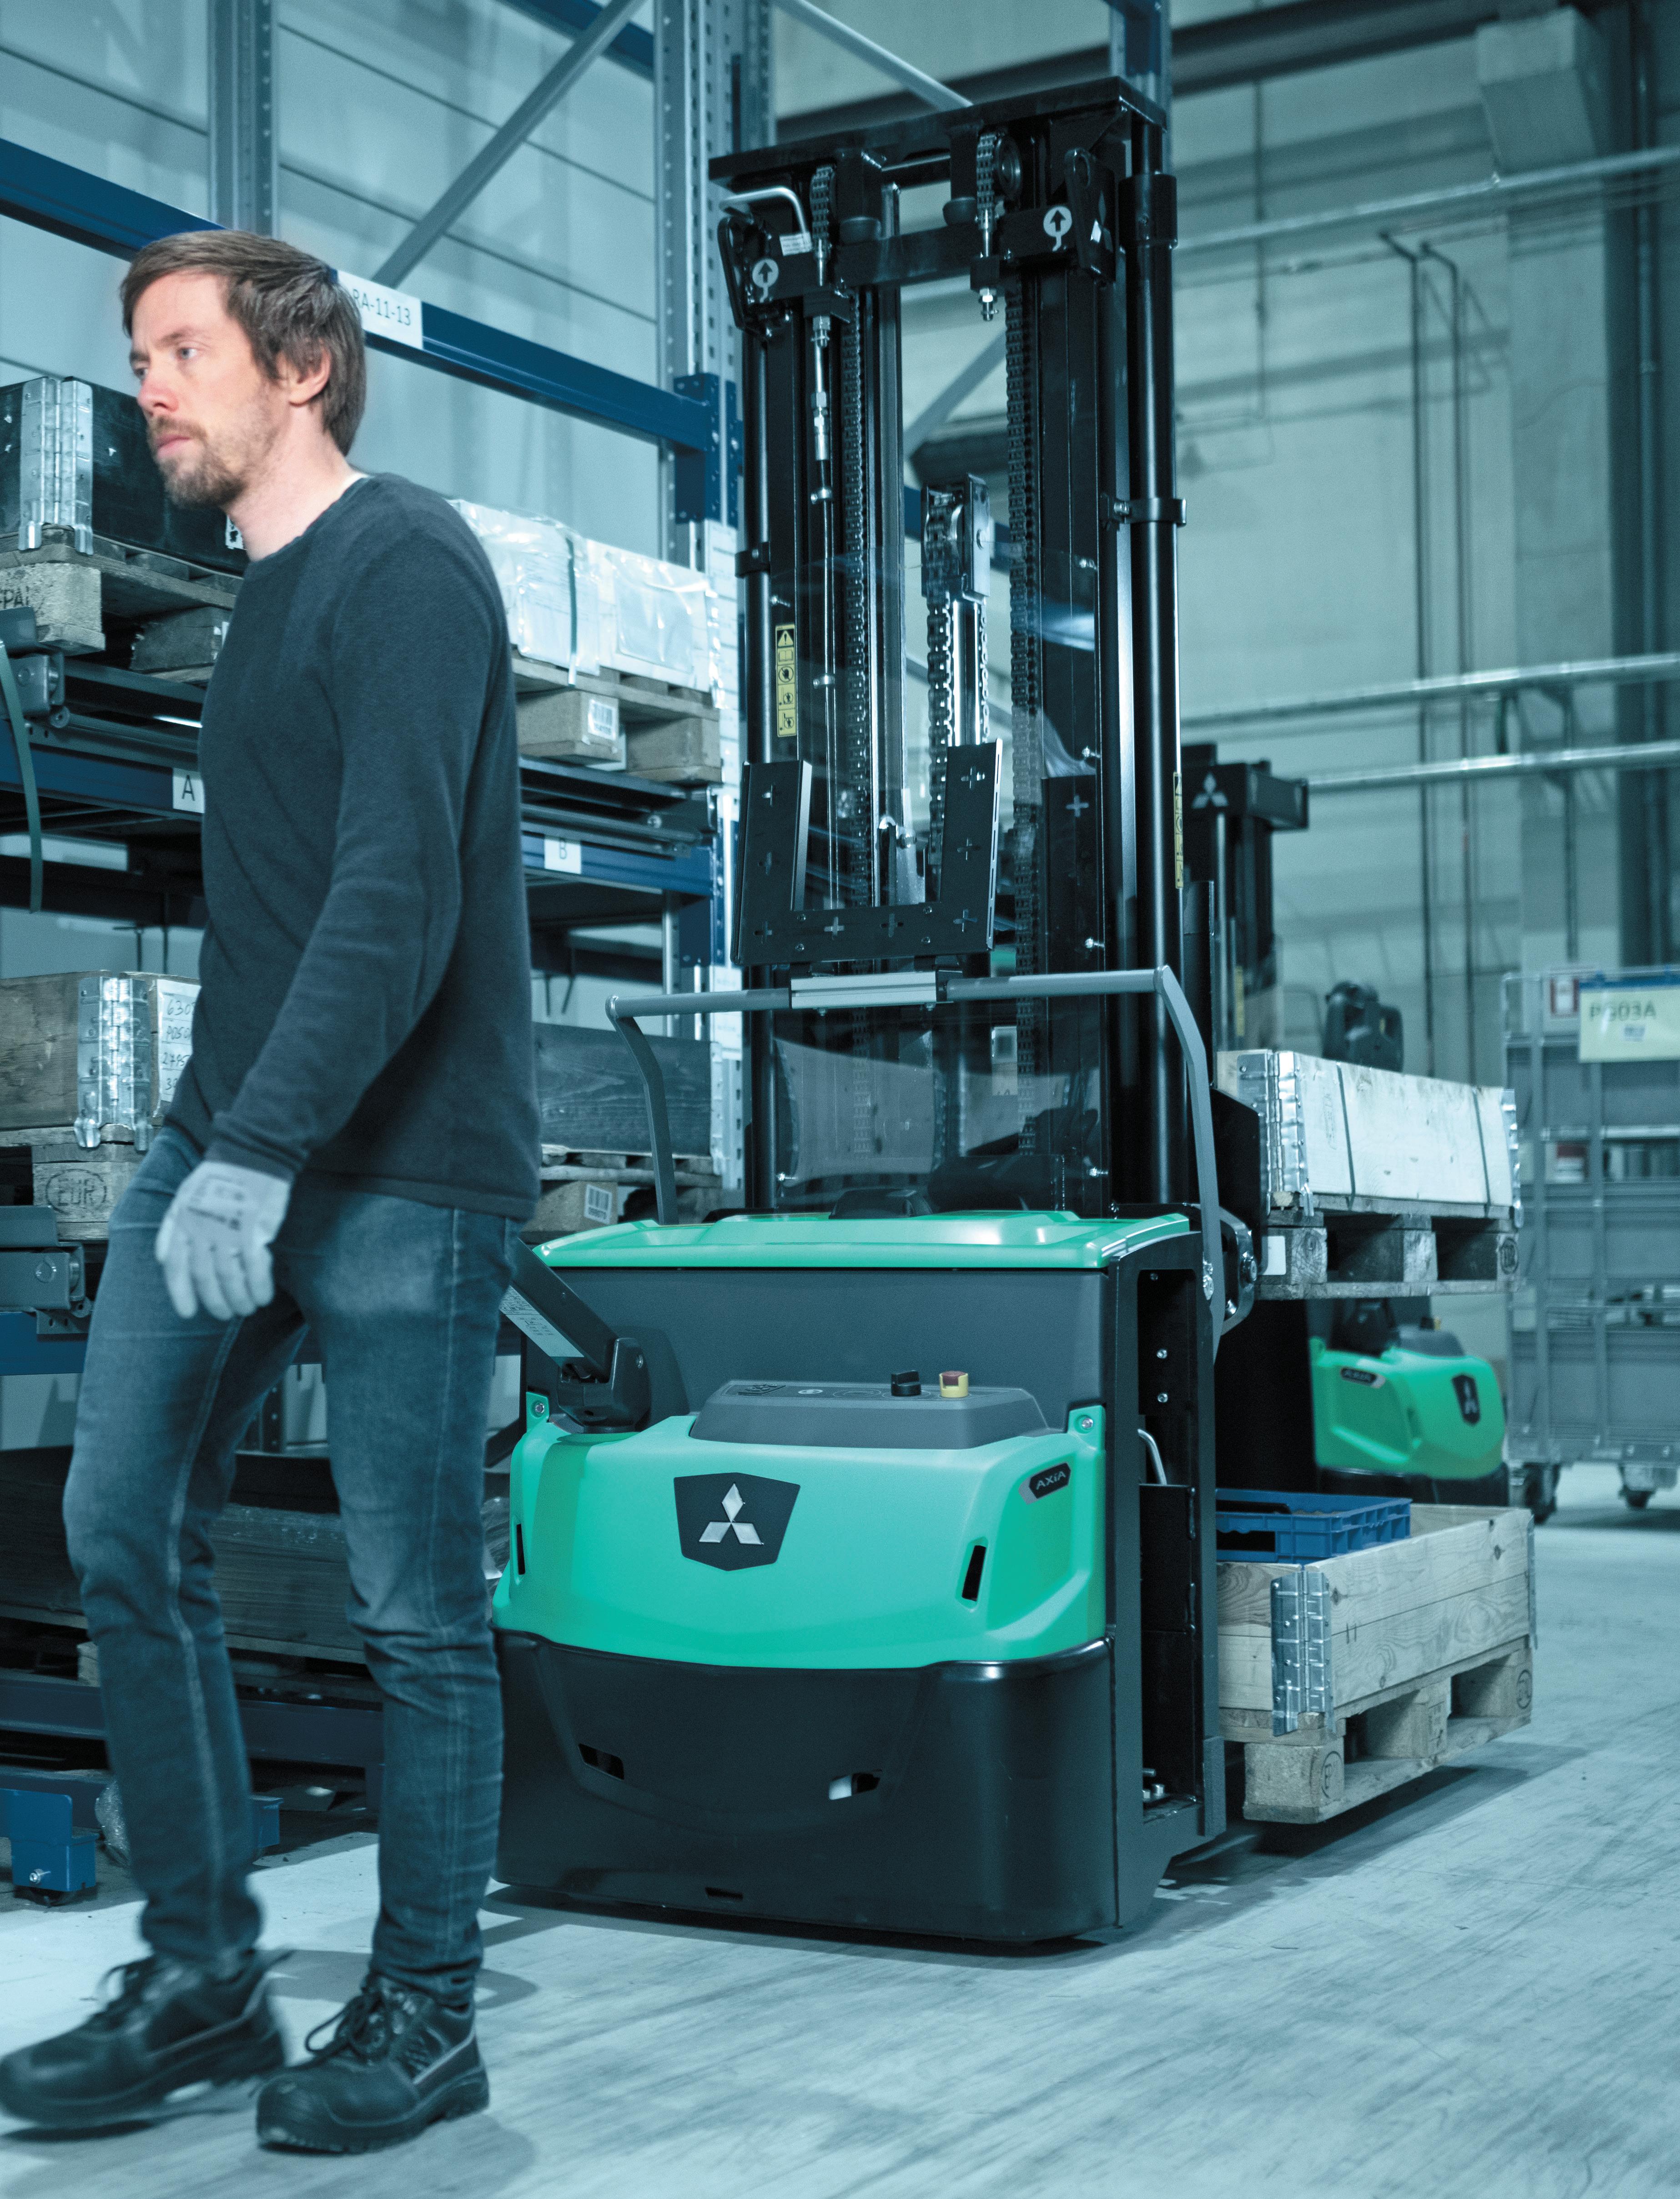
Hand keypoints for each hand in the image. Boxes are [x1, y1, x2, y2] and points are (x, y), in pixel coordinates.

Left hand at [154, 1161, 291, 1321]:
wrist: (252, 1154)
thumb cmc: (220, 1177)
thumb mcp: (185, 1197)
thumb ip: (173, 1227)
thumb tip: (162, 1258)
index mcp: (181, 1220)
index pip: (174, 1264)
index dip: (180, 1292)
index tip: (188, 1313)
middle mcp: (200, 1227)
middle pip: (203, 1276)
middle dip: (215, 1301)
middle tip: (224, 1314)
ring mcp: (227, 1228)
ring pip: (229, 1276)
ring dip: (238, 1298)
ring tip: (246, 1309)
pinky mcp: (254, 1229)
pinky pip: (254, 1267)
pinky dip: (259, 1286)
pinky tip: (263, 1296)